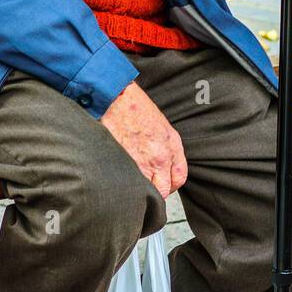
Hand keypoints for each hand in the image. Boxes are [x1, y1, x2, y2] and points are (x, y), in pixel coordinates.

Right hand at [100, 81, 187, 198]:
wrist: (115, 97)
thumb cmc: (136, 108)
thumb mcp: (163, 127)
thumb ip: (169, 151)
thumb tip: (166, 171)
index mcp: (171, 147)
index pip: (177, 180)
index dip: (169, 186)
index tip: (161, 186)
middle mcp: (158, 158)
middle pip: (161, 191)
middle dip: (154, 194)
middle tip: (145, 192)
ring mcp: (138, 163)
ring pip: (143, 191)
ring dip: (138, 192)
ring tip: (131, 187)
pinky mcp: (120, 163)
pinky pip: (125, 184)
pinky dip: (123, 186)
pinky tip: (119, 180)